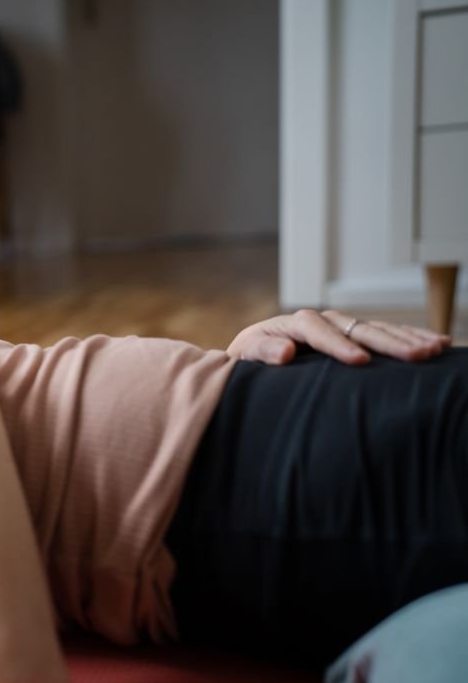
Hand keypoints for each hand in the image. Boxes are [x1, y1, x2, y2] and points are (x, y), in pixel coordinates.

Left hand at [227, 309, 451, 365]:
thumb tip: (285, 352)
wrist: (252, 354)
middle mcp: (322, 320)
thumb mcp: (246, 356)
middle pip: (357, 328)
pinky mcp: (353, 334)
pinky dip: (410, 338)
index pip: (319, 332)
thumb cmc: (248, 358)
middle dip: (387, 342)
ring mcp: (340, 326)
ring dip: (407, 338)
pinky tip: (436, 343)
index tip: (359, 361)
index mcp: (294, 324)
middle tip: (416, 356)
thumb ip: (262, 352)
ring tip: (435, 349)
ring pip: (377, 329)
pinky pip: (385, 334)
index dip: (339, 346)